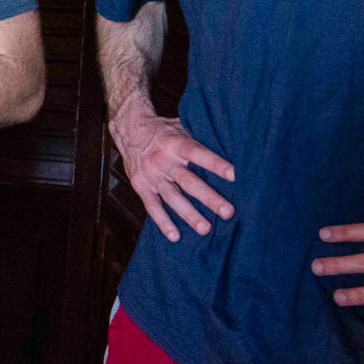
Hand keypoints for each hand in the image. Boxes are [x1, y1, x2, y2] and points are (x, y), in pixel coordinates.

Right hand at [110, 111, 234, 241]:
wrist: (130, 131)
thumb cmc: (163, 130)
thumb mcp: (180, 126)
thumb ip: (199, 137)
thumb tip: (230, 142)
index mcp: (175, 143)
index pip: (197, 153)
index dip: (215, 164)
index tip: (234, 175)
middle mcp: (163, 160)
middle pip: (188, 182)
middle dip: (208, 197)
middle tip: (227, 212)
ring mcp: (151, 176)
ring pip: (172, 198)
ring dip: (189, 214)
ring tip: (205, 229)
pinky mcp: (141, 187)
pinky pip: (152, 207)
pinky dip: (163, 222)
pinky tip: (175, 236)